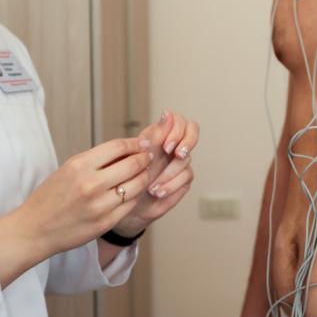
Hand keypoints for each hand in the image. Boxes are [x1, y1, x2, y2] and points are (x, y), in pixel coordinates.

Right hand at [0, 137, 153, 286]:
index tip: (142, 143)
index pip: (118, 147)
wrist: (34, 229)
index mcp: (79, 166)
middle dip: (145, 158)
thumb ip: (97, 159)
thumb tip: (128, 149)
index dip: (135, 143)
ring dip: (144, 177)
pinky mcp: (106, 222)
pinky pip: (131, 204)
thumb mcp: (68, 169)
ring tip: (143, 173)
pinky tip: (132, 192)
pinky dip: (135, 196)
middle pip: (133, 164)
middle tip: (148, 156)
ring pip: (137, 185)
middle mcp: (91, 184)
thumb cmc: (51, 197)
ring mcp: (100, 205)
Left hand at [111, 110, 198, 236]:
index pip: (180, 121)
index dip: (178, 131)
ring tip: (153, 186)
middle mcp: (172, 147)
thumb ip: (154, 135)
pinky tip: (158, 192)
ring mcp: (180, 163)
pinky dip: (171, 185)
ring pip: (187, 159)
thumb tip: (167, 113)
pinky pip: (187, 176)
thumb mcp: (137, 154)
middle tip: (176, 154)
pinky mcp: (183, 179)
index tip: (167, 146)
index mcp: (160, 136)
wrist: (124, 204)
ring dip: (170, 172)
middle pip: (192, 132)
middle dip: (186, 143)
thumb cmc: (125, 177)